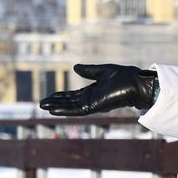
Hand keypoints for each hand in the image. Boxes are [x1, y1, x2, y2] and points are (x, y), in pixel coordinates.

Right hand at [38, 64, 158, 115]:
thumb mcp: (102, 71)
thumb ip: (89, 71)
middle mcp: (91, 99)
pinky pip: (76, 110)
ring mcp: (92, 104)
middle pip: (69, 102)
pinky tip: (52, 110)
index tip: (50, 96)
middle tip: (42, 103)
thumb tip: (75, 67)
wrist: (136, 83)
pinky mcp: (94, 107)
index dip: (61, 96)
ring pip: (70, 107)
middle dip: (56, 102)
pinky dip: (64, 110)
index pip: (73, 96)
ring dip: (56, 107)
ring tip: (43, 106)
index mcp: (93, 92)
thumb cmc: (125, 77)